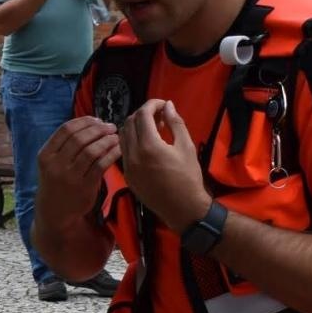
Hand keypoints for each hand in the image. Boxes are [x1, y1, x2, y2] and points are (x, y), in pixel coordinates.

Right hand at [36, 116, 120, 219]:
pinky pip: (101, 165)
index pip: (66, 129)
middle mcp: (55, 165)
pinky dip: (111, 154)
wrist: (55, 211)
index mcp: (45, 155)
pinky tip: (118, 149)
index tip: (97, 120)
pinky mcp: (84, 187)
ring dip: (106, 140)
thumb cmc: (57, 182)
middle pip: (79, 138)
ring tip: (115, 137)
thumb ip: (66, 145)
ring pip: (91, 150)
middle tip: (110, 127)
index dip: (84, 121)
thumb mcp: (52, 163)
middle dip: (98, 129)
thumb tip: (94, 124)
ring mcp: (69, 177)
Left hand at [118, 99, 210, 230]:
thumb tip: (168, 105)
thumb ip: (175, 123)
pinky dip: (131, 141)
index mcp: (149, 146)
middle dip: (143, 114)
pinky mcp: (127, 175)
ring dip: (135, 126)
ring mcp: (127, 166)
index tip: (163, 104)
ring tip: (153, 128)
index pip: (143, 115)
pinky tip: (146, 144)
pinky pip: (124, 151)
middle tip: (159, 116)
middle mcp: (133, 154)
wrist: (182, 208)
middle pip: (130, 123)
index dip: (152, 104)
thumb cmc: (188, 177)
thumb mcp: (186, 146)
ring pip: (123, 136)